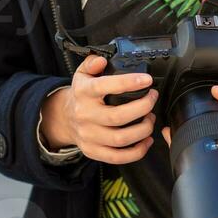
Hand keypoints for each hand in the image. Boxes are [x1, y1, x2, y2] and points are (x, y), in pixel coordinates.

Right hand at [41, 54, 158, 163]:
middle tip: (152, 98)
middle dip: (142, 107)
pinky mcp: (93, 151)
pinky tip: (146, 140)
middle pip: (117, 117)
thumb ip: (91, 63)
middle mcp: (84, 115)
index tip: (147, 80)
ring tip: (150, 118)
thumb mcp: (82, 74)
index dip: (128, 83)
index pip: (104, 86)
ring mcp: (88, 136)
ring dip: (143, 129)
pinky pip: (117, 157)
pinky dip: (137, 151)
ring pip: (120, 139)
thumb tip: (101, 60)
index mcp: (83, 93)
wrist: (65, 118)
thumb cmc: (81, 95)